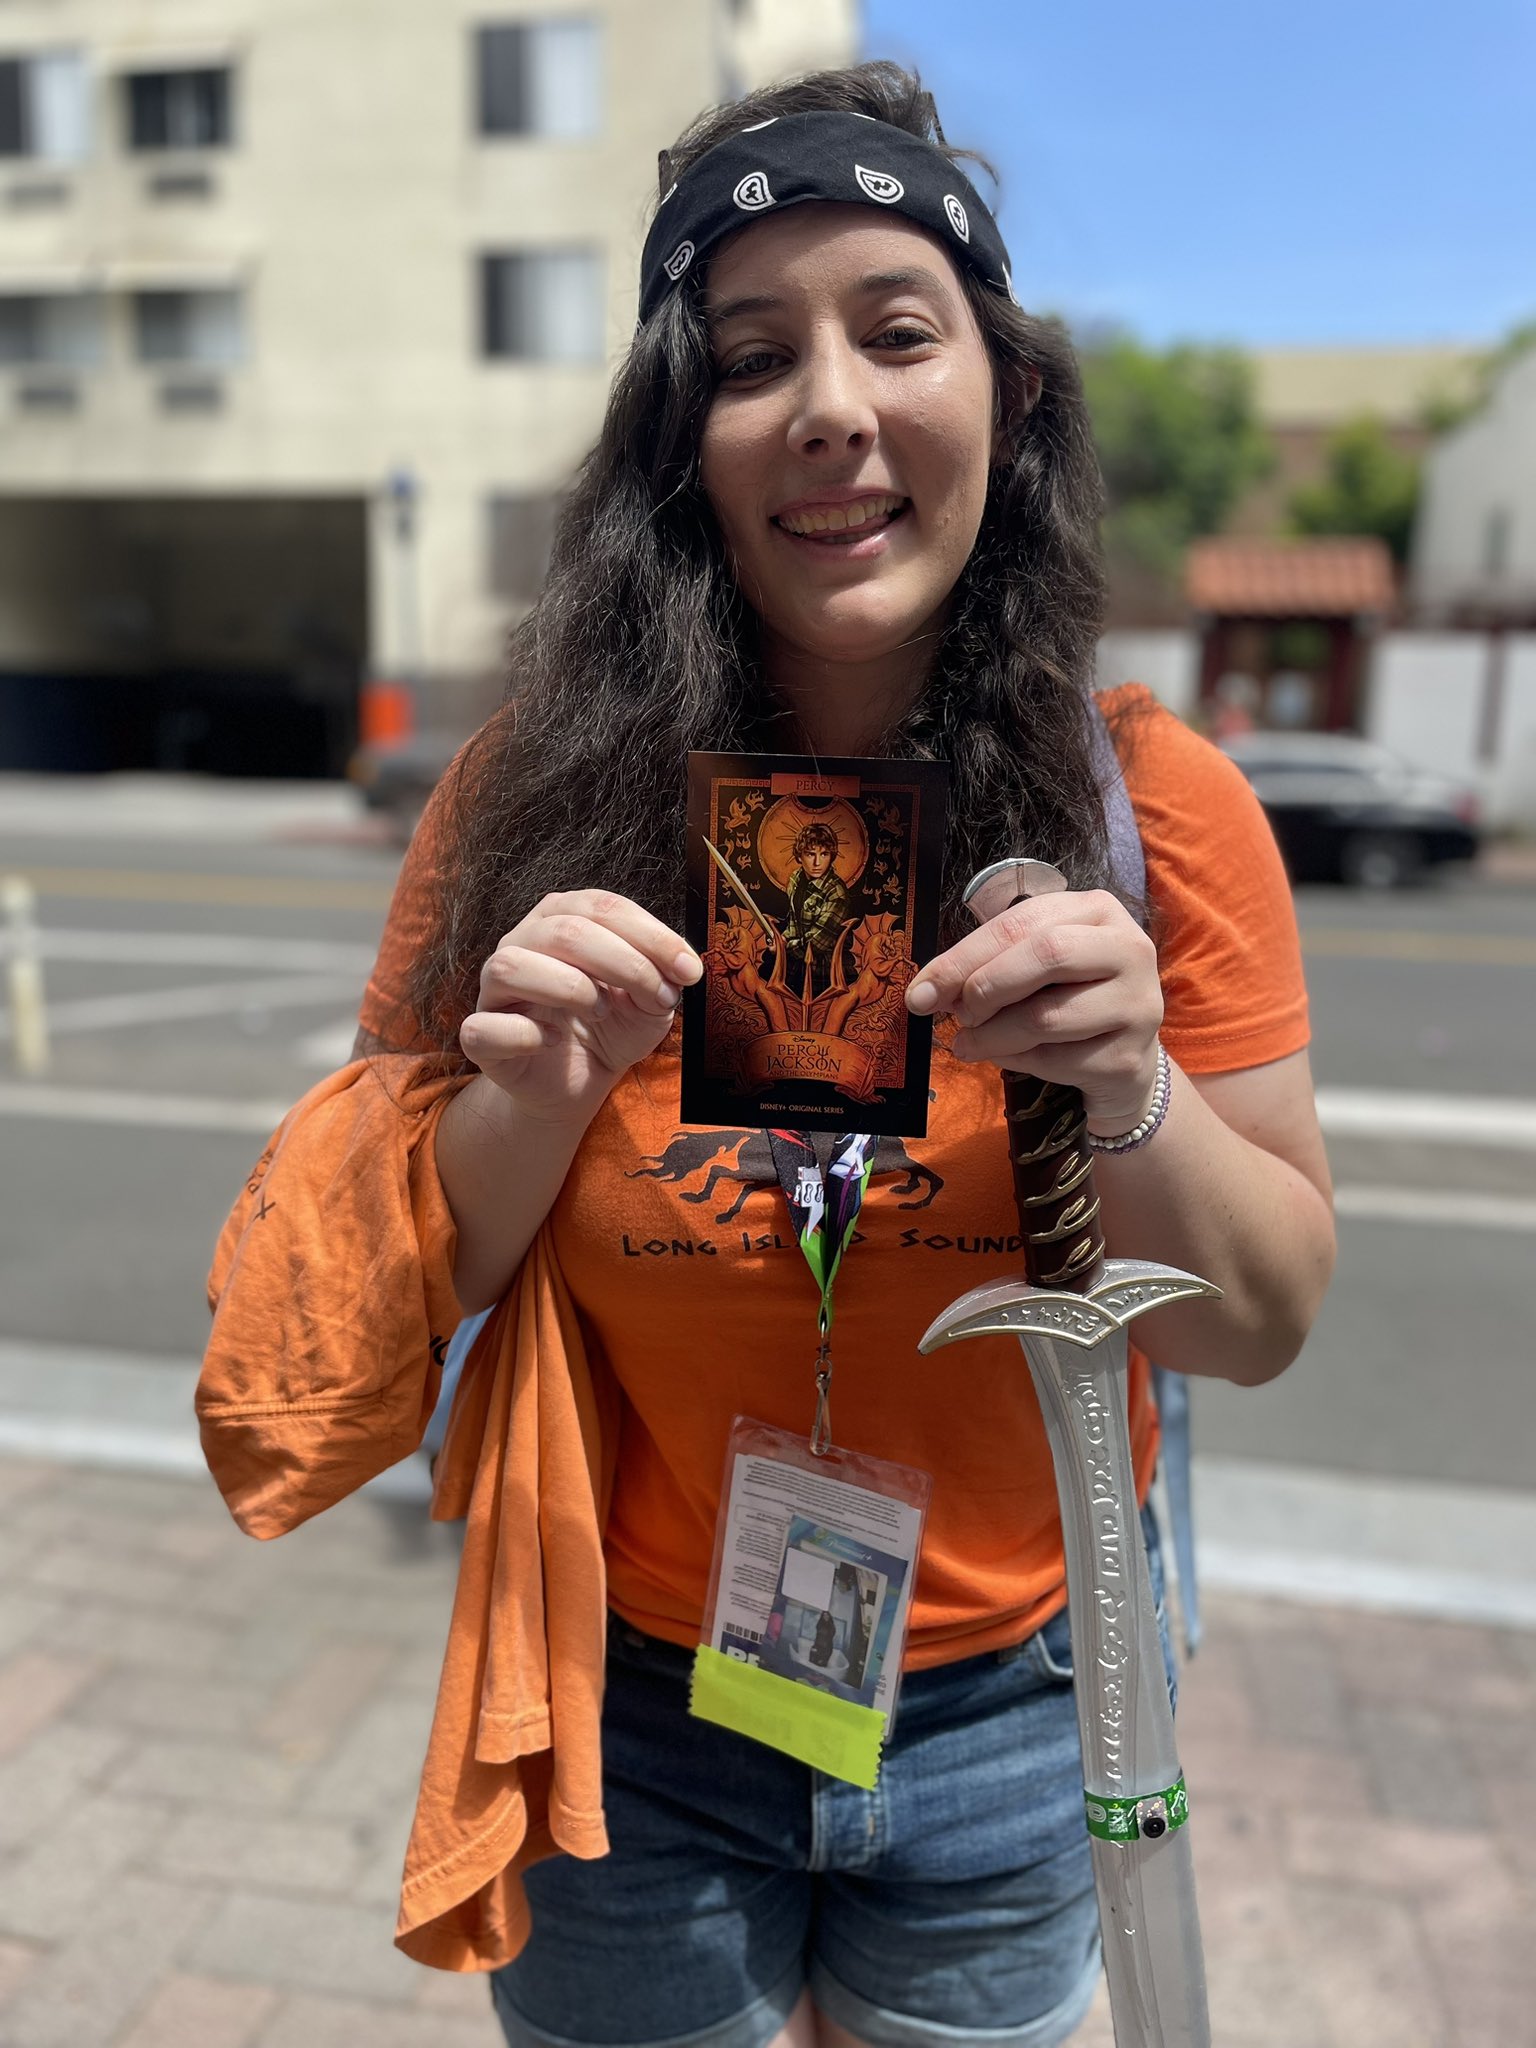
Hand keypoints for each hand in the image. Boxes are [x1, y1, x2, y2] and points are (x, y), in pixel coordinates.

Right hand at [459, 891, 700, 1126]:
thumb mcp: (648, 1003)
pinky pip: (486, 1027)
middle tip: (658, 995)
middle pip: (564, 930)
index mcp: (560, 919)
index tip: (689, 969)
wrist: (577, 1083)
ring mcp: (493, 989)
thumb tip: (676, 972)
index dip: (651, 935)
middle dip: (624, 962)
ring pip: (511, 965)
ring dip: (570, 988)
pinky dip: (527, 1034)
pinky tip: (556, 1040)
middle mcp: (521, 942)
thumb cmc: (608, 1029)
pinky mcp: (480, 1035)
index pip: (602, 907)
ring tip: (600, 1011)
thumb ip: (661, 980)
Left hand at [904, 890, 1162, 1134]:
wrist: (1124, 1060)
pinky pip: (1056, 1060)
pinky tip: (1008, 1056)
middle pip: (1046, 954)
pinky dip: (1017, 1061)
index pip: (1021, 922)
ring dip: (992, 1035)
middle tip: (957, 1013)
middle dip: (985, 986)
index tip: (922, 989)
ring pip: (1046, 1016)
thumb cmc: (1069, 999)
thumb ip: (988, 965)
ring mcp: (1137, 1003)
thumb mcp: (1033, 967)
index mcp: (1098, 910)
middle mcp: (1129, 948)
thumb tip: (927, 990)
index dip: (964, 956)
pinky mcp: (1129, 1056)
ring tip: (968, 1043)